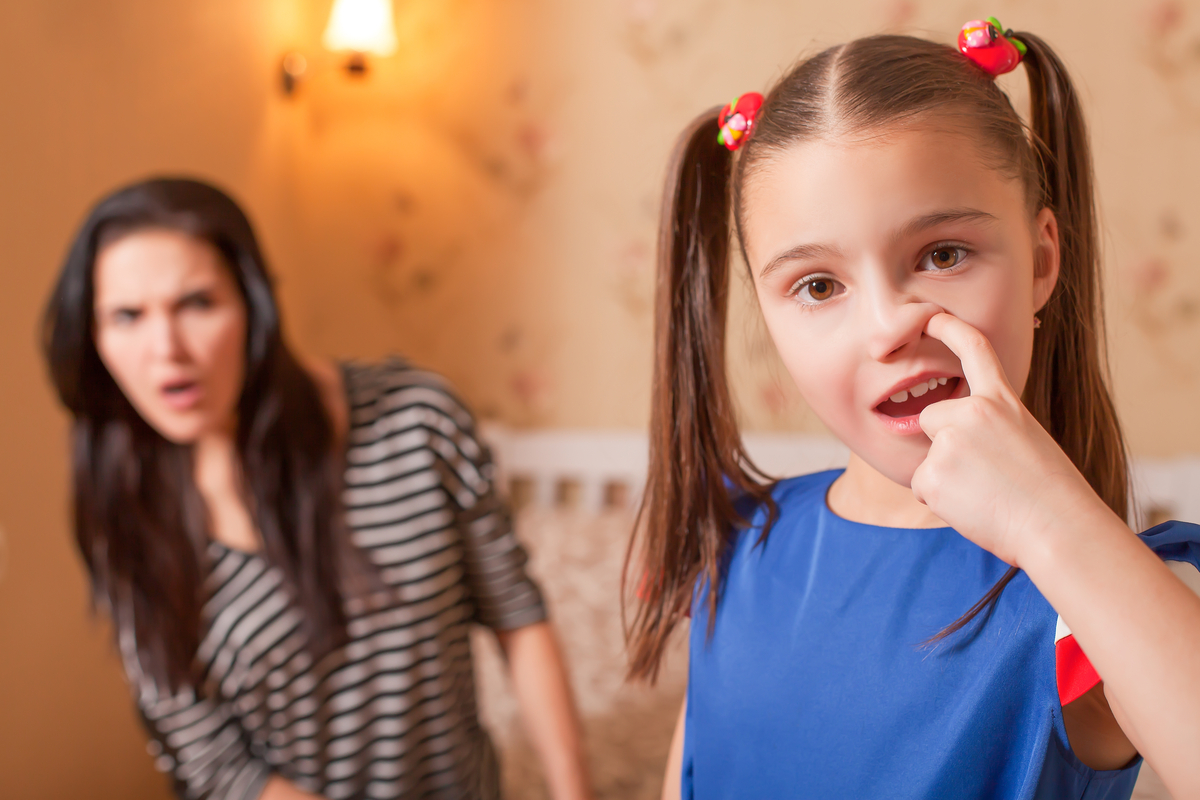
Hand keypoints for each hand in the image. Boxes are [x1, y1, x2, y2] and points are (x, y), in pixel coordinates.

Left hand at [912, 313, 1105, 566]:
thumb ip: (989, 427)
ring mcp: (949, 442)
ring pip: (926, 458)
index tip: (931, 317)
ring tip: (985, 494)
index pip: (974, 352)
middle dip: (942, 444)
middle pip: (930, 418)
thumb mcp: (1025, 440)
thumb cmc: (1049, 494)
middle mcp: (971, 413)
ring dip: (945, 478)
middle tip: (984, 474)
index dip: (949, 329)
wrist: (1058, 528)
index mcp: (1002, 402)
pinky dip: (939, 501)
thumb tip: (955, 438)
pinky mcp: (932, 474)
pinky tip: (973, 507)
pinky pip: (921, 486)